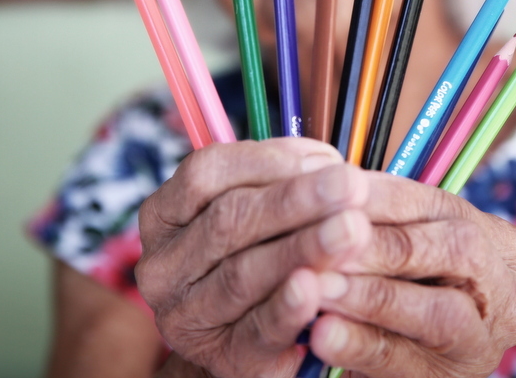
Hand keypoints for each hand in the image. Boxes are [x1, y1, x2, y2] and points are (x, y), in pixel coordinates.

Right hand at [135, 138, 372, 377]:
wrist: (248, 339)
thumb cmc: (257, 254)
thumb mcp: (256, 213)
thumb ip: (281, 182)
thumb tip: (327, 164)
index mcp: (163, 215)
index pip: (206, 173)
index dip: (268, 160)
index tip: (326, 158)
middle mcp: (163, 265)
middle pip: (227, 220)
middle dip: (295, 200)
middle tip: (351, 186)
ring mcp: (186, 316)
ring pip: (242, 273)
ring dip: (302, 247)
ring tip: (352, 228)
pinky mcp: (222, 357)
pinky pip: (256, 330)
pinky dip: (287, 307)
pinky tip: (316, 288)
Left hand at [308, 172, 515, 377]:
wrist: (417, 356)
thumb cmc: (408, 288)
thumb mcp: (415, 249)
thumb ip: (388, 222)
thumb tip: (334, 181)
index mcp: (503, 245)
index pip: (442, 205)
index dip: (384, 196)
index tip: (331, 186)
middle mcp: (509, 293)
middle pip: (457, 252)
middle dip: (384, 245)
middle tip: (325, 239)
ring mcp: (485, 344)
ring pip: (438, 313)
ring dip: (371, 296)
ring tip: (317, 285)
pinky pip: (405, 362)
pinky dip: (360, 344)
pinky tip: (322, 333)